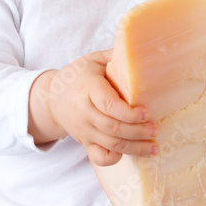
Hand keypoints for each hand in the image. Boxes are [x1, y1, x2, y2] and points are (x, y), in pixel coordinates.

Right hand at [28, 49, 157, 166]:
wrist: (51, 97)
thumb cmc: (77, 76)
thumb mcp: (93, 60)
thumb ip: (114, 55)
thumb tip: (139, 46)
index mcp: (88, 88)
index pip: (108, 104)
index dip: (128, 112)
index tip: (146, 112)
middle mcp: (84, 111)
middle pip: (112, 128)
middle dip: (137, 131)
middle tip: (155, 129)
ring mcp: (84, 129)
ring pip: (110, 144)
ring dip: (134, 147)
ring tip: (153, 146)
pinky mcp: (85, 142)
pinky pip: (99, 157)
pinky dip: (114, 159)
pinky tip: (129, 155)